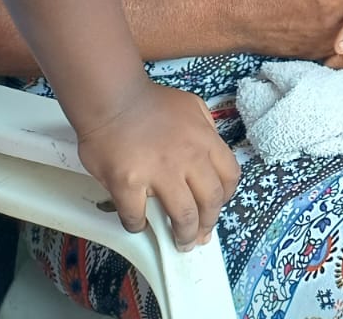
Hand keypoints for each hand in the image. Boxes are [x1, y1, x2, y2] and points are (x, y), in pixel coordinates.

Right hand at [73, 80, 239, 251]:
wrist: (112, 98)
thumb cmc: (150, 102)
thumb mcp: (193, 106)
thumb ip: (207, 129)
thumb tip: (212, 150)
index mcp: (205, 140)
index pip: (229, 176)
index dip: (226, 196)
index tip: (217, 206)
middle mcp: (189, 158)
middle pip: (211, 201)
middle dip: (208, 223)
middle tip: (201, 235)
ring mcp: (160, 172)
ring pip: (184, 215)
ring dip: (184, 235)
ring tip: (180, 244)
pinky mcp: (129, 184)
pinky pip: (137, 216)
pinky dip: (138, 225)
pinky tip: (138, 224)